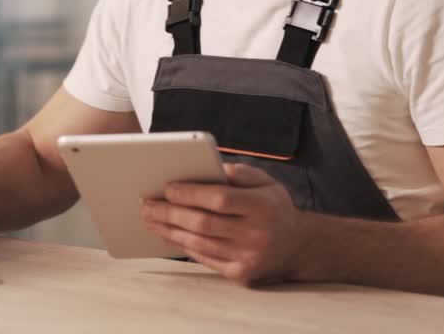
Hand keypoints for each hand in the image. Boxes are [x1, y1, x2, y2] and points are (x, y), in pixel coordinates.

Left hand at [141, 163, 303, 284]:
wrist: (296, 246)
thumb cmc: (273, 207)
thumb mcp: (266, 181)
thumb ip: (239, 173)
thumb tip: (207, 168)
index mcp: (263, 207)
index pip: (220, 199)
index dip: (191, 194)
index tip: (167, 188)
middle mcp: (257, 234)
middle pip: (204, 223)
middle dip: (170, 213)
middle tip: (147, 204)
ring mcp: (249, 258)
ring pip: (200, 243)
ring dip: (170, 230)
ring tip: (151, 219)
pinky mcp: (240, 274)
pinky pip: (205, 259)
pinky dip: (184, 246)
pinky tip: (169, 234)